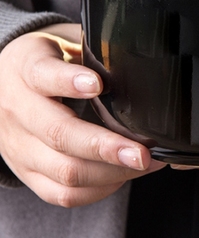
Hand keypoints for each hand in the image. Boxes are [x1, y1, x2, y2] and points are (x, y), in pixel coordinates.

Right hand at [0, 23, 164, 207]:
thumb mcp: (62, 44)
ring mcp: (19, 147)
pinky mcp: (26, 172)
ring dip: (110, 172)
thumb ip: (92, 53)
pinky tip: (124, 175)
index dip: (69, 81)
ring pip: (64, 171)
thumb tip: (138, 62)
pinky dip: (97, 189)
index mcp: (26, 70)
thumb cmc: (48, 62)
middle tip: (142, 152)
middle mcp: (17, 110)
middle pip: (58, 134)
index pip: (43, 75)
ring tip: (145, 164)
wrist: (4, 85)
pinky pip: (61, 194)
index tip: (98, 85)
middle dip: (105, 147)